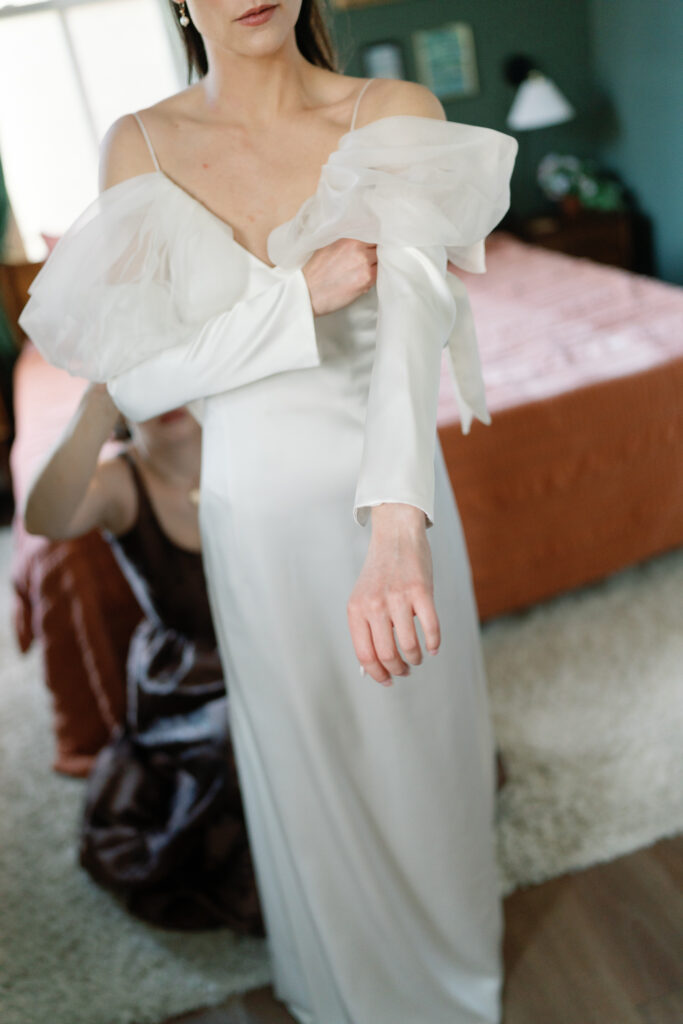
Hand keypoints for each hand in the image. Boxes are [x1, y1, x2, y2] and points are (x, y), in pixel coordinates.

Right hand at [303, 238, 377, 315]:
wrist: (307, 291)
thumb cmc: (315, 272)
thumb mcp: (328, 246)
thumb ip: (346, 242)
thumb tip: (361, 242)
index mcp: (348, 237)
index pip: (372, 232)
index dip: (373, 240)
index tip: (372, 245)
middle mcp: (357, 248)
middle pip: (379, 246)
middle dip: (376, 252)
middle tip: (368, 259)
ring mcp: (364, 263)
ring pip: (381, 260)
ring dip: (376, 264)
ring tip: (365, 270)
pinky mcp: (366, 279)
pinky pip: (379, 274)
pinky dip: (374, 276)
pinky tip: (363, 279)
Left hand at [347, 504, 440, 685]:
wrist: (396, 536)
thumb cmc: (381, 571)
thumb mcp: (364, 598)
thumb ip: (367, 628)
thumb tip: (373, 667)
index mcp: (356, 609)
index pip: (364, 654)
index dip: (377, 673)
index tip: (387, 680)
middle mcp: (374, 605)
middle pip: (387, 654)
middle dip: (398, 670)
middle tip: (405, 671)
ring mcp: (398, 598)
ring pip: (409, 645)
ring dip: (415, 658)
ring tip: (418, 658)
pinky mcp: (421, 591)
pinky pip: (430, 628)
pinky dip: (434, 643)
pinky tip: (433, 647)